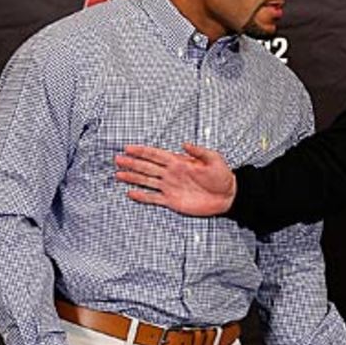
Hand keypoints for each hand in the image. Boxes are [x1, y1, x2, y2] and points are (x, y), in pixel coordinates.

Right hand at [115, 143, 235, 215]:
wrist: (228, 196)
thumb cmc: (222, 176)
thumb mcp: (214, 160)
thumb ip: (199, 152)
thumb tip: (185, 144)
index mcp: (179, 162)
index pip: (157, 155)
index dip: (142, 151)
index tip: (128, 148)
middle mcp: (171, 174)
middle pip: (147, 167)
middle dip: (132, 163)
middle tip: (117, 159)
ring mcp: (170, 187)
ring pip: (147, 181)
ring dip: (133, 178)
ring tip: (118, 174)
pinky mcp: (172, 200)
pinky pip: (154, 198)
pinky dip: (142, 196)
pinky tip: (131, 193)